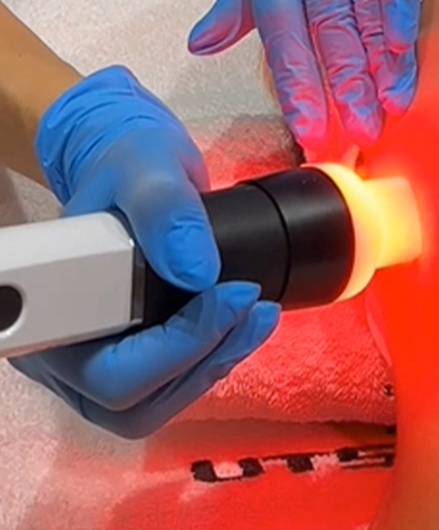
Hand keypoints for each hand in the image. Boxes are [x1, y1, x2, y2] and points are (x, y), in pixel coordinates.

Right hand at [9, 66, 278, 437]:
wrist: (134, 166)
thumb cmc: (128, 164)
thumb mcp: (145, 167)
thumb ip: (164, 207)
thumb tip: (197, 270)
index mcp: (50, 313)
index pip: (108, 371)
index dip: (175, 348)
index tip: (233, 293)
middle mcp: (63, 351)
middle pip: (130, 401)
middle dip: (204, 360)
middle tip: (257, 309)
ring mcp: (95, 358)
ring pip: (153, 404)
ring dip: (215, 364)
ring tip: (259, 316)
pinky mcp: (130, 354)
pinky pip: (168, 384)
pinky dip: (213, 358)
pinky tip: (244, 322)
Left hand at [188, 0, 438, 153]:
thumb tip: (208, 42)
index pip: (275, 16)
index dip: (293, 78)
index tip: (309, 130)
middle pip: (319, 15)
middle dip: (336, 84)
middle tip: (350, 138)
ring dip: (371, 60)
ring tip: (383, 111)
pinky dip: (399, 6)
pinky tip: (403, 49)